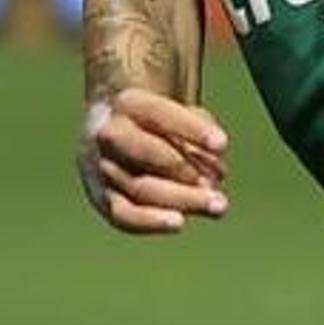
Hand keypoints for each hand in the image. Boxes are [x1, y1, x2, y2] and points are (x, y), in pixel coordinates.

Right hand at [78, 87, 230, 233]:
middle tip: (217, 186)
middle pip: (146, 152)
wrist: (116, 133)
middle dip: (185, 170)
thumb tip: (211, 177)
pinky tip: (178, 222)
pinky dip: (150, 221)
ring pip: (139, 188)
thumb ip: (197, 139)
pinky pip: (122, 214)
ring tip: (217, 205)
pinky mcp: (102, 197)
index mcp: (129, 103)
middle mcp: (108, 133)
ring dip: (181, 199)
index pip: (159, 113)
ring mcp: (102, 167)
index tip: (222, 144)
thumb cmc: (161, 124)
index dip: (191, 129)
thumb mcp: (180, 116)